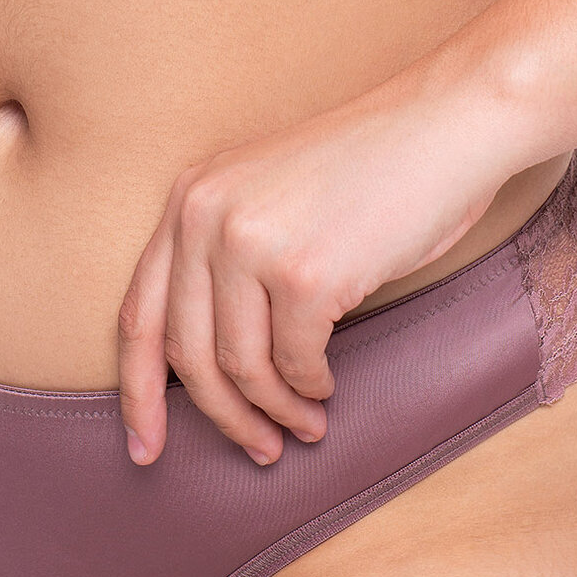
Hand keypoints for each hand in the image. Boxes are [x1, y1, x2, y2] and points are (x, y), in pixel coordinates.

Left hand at [116, 68, 521, 465]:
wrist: (439, 128)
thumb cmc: (364, 170)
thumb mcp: (264, 196)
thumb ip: (221, 258)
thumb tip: (203, 369)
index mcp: (189, 196)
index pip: (139, 312)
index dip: (137, 390)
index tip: (144, 447)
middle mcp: (205, 215)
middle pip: (186, 354)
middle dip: (221, 417)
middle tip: (257, 448)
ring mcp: (252, 243)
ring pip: (240, 369)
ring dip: (273, 412)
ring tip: (303, 425)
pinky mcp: (304, 274)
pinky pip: (295, 364)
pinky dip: (311, 389)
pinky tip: (326, 388)